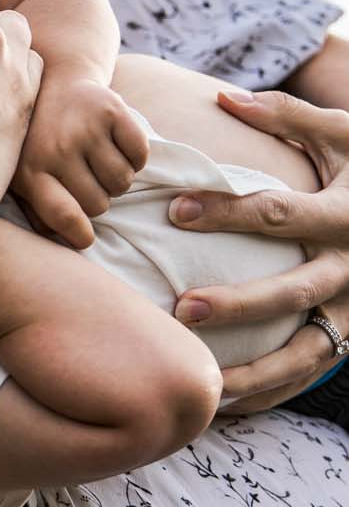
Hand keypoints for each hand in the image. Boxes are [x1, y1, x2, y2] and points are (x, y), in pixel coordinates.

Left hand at [12, 75, 149, 249]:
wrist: (55, 84)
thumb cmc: (39, 144)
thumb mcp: (25, 179)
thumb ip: (40, 213)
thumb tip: (67, 244)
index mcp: (30, 171)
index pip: (62, 216)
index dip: (79, 235)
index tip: (86, 237)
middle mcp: (56, 148)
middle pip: (98, 205)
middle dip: (98, 199)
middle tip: (87, 180)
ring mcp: (85, 127)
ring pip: (122, 182)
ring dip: (116, 179)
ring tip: (99, 162)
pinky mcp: (111, 108)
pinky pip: (140, 155)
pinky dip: (135, 157)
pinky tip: (115, 145)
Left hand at [170, 87, 348, 411]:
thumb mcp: (342, 135)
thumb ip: (285, 116)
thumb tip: (223, 99)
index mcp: (346, 213)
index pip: (279, 214)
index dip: (227, 211)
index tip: (174, 211)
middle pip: (293, 292)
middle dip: (239, 305)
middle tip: (182, 310)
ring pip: (307, 354)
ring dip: (256, 373)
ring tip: (203, 385)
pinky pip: (309, 375)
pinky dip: (271, 394)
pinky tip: (223, 407)